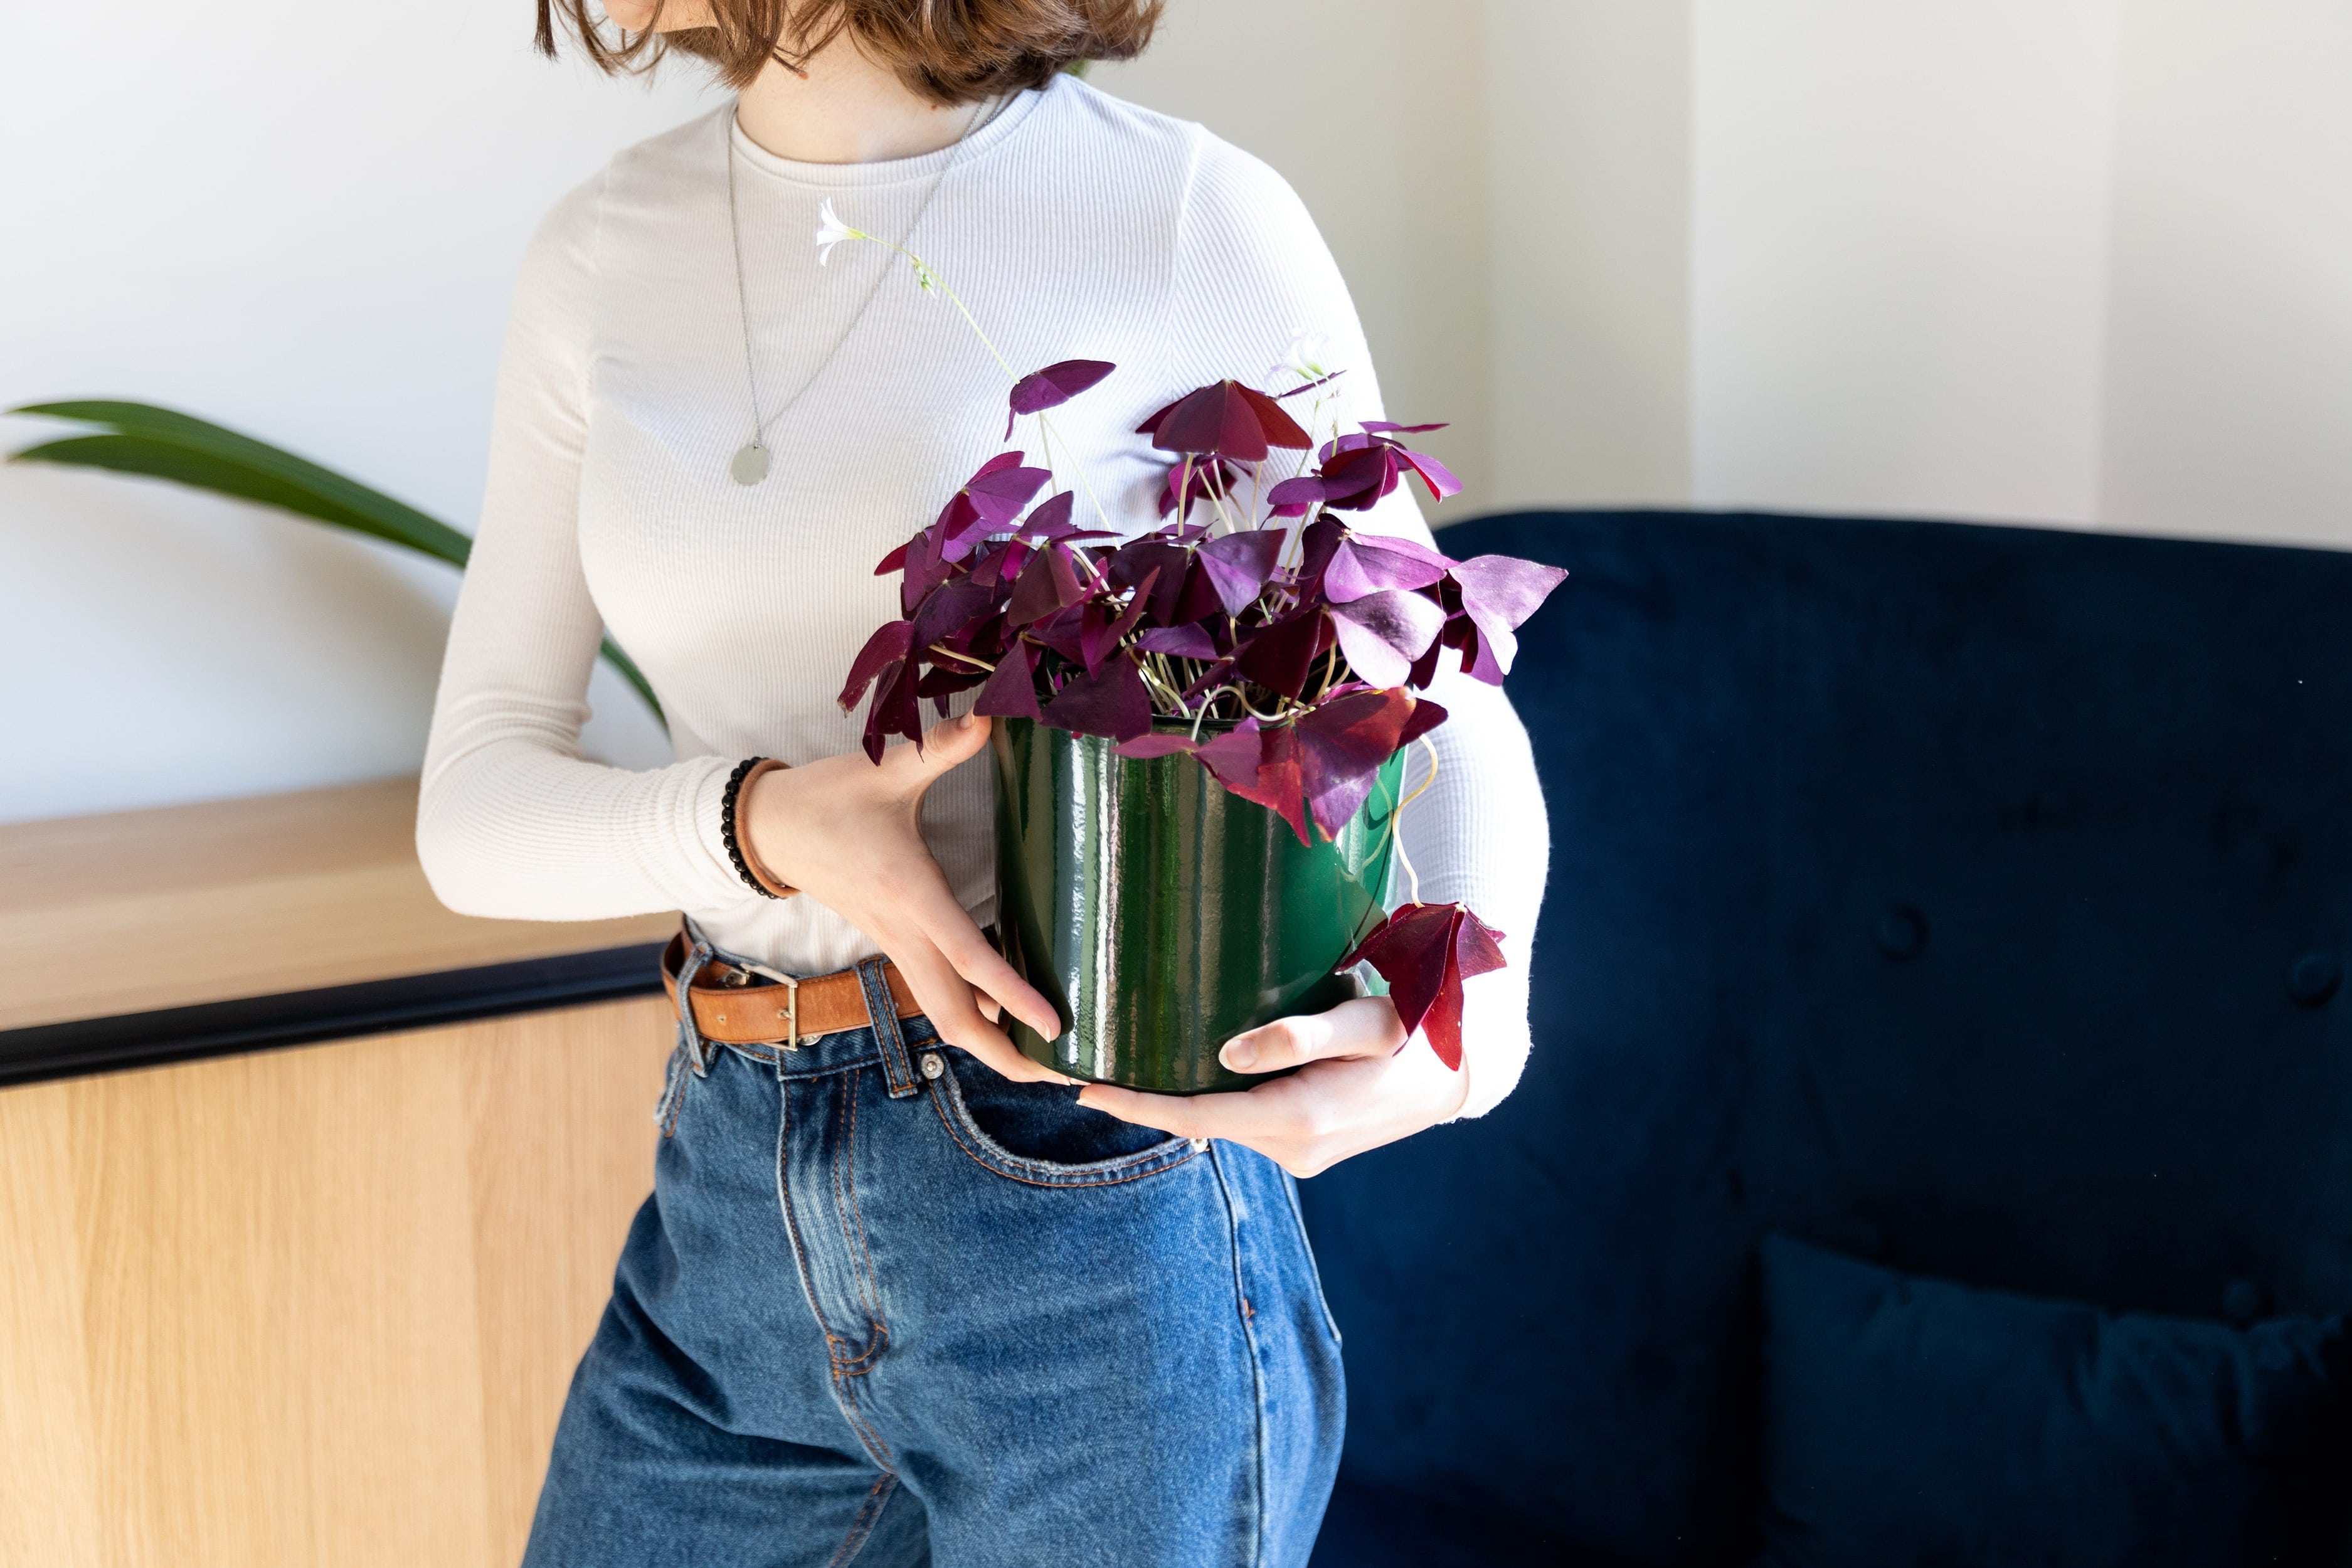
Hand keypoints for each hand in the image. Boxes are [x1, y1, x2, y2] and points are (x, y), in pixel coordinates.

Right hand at [742, 713, 1068, 1084]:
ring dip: (993, 1042)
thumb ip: (941, 746)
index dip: (1013, 993)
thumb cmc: (827, 799)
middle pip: (956, 1019)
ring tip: (1049, 1058)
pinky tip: (1013, 1015)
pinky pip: (940, 993)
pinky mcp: (896, 944)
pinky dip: (976, 1014)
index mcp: (910, 895)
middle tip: (1067, 1073)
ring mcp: (898, 945)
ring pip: (947, 1015)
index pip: (970, 956)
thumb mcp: (884, 769)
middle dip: (1008, 1055)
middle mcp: (905, 934)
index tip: (1056, 1024)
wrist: (767, 828)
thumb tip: (991, 715)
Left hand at [1075, 997, 1469, 1176]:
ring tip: (1139, 1060)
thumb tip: (1226, 1052)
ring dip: (1186, 1098)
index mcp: (1301, 1117)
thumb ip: (1296, 1035)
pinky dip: (1219, 1102)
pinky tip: (1202, 1072)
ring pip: (1224, 1122)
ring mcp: (1301, 1154)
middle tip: (1094, 1063)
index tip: (1087, 1090)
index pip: (1196, 1115)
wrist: (1459, 1075)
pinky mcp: (1306, 1148)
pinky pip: (1247, 1123)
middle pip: (1202, 1121)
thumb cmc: (1413, 1034)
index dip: (1138, 1106)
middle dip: (1149, 1099)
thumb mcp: (1362, 1022)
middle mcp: (1295, 1147)